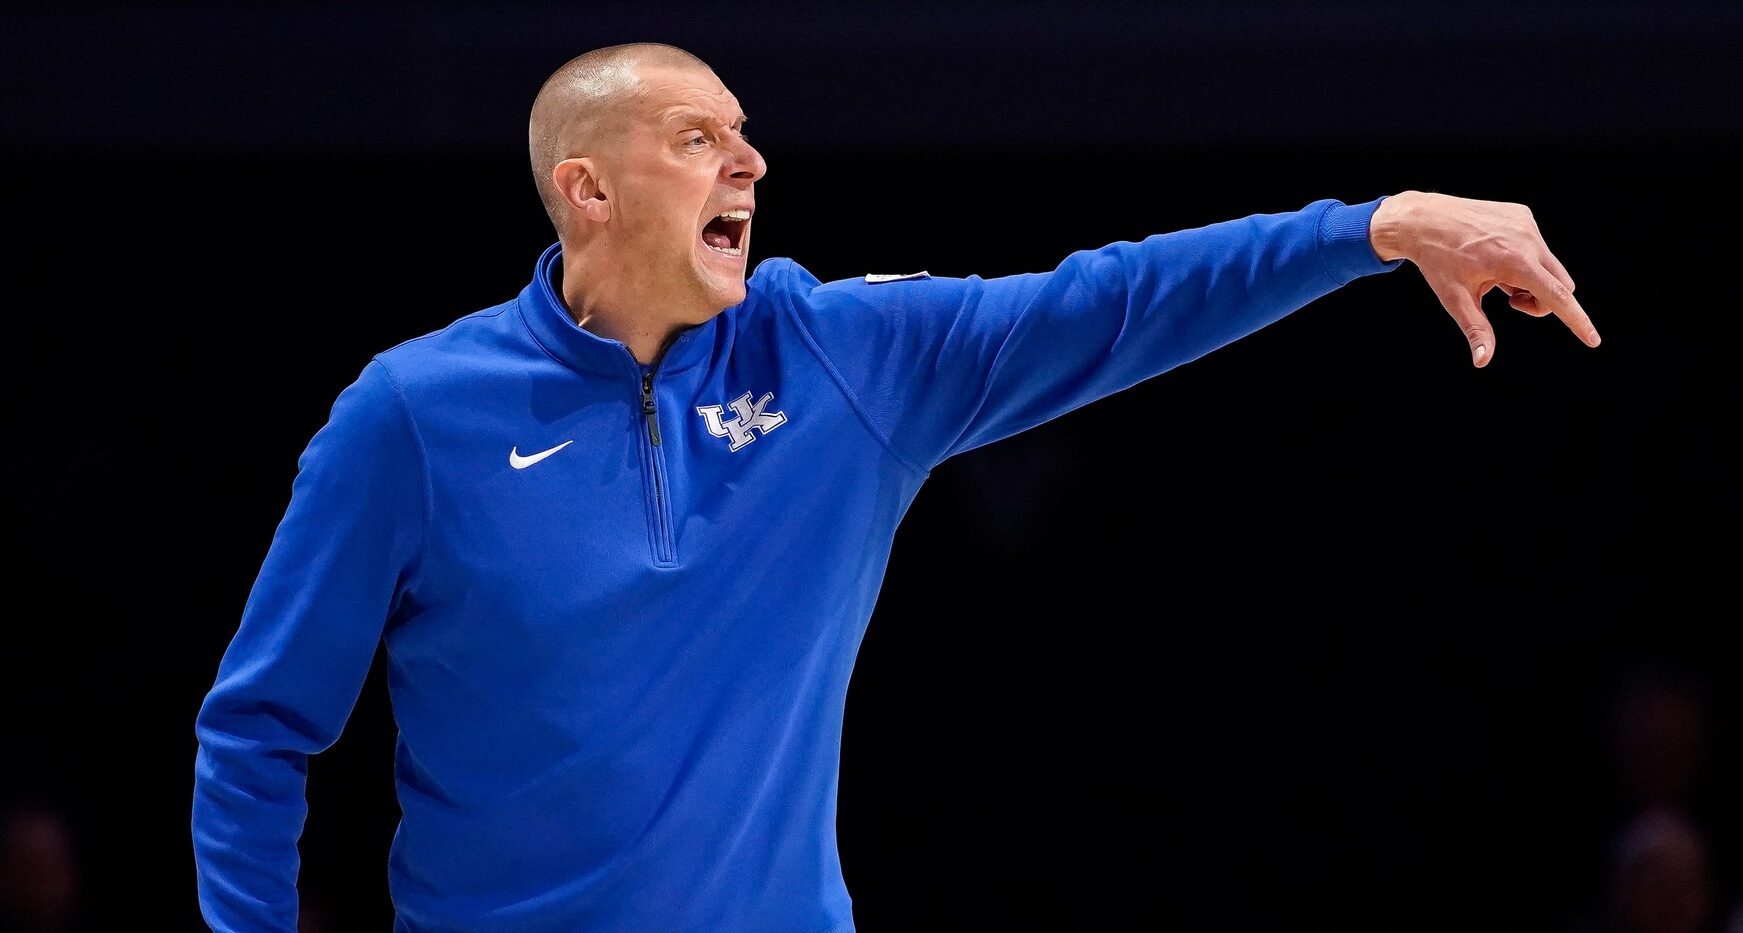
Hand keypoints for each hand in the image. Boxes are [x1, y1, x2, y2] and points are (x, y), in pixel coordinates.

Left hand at [1369, 190, 1598, 367]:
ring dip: (1531, 280)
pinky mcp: (1523, 215)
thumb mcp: (1455, 299)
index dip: (1577, 321)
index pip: (1556, 297)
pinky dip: (1524, 259)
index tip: (1593, 340)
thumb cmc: (1438, 261)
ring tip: (1495, 275)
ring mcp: (1527, 224)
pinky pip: (1536, 247)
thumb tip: (1482, 361)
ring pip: (1549, 267)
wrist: (1424, 219)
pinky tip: (1493, 254)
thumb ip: (1476, 329)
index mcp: (1514, 262)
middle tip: (1509, 302)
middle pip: (1560, 286)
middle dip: (1541, 301)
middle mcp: (1527, 239)